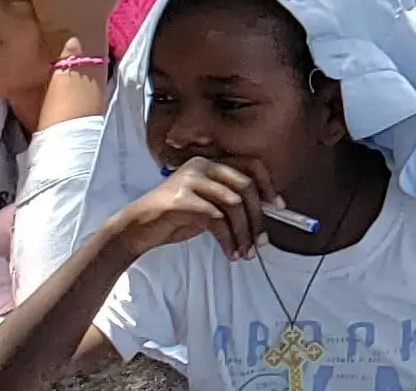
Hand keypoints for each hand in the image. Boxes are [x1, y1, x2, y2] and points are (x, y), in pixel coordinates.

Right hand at [114, 156, 275, 261]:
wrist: (136, 229)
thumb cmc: (173, 218)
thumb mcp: (206, 205)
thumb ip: (230, 203)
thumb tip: (266, 214)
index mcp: (210, 163)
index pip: (251, 165)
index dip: (268, 185)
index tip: (279, 207)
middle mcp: (202, 166)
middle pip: (246, 186)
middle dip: (259, 217)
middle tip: (262, 241)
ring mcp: (191, 181)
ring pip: (234, 205)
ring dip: (244, 232)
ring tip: (246, 252)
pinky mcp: (182, 200)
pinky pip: (217, 220)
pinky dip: (229, 239)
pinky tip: (230, 253)